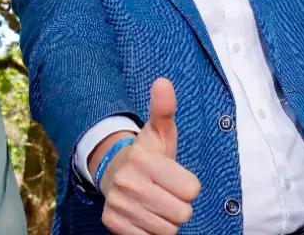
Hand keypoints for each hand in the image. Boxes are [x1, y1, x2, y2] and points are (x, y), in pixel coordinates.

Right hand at [98, 78, 200, 234]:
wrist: (112, 169)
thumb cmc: (146, 154)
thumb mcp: (159, 132)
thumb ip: (164, 109)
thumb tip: (164, 82)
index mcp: (143, 159)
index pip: (192, 190)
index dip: (188, 185)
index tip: (175, 177)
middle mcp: (127, 182)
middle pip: (182, 213)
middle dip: (179, 205)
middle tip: (165, 192)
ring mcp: (119, 204)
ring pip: (167, 230)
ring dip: (165, 220)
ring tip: (155, 203)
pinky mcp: (112, 222)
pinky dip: (149, 231)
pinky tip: (143, 214)